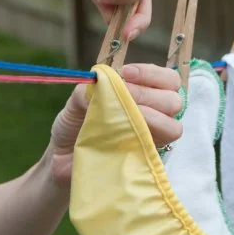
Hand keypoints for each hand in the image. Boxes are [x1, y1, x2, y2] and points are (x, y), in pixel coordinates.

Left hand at [49, 64, 182, 185]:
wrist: (59, 160)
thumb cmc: (73, 127)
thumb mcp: (75, 102)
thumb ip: (88, 90)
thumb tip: (103, 84)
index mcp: (143, 96)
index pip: (168, 80)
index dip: (152, 74)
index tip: (127, 73)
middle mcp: (154, 117)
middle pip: (175, 100)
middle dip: (148, 93)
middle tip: (124, 94)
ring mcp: (151, 141)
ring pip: (173, 127)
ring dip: (152, 116)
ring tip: (125, 115)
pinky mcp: (144, 161)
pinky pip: (158, 151)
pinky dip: (144, 138)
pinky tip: (124, 135)